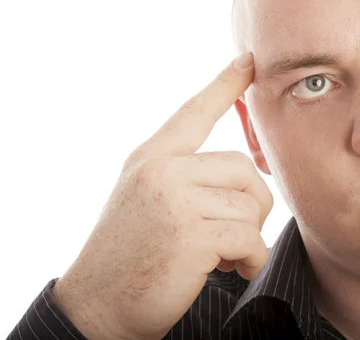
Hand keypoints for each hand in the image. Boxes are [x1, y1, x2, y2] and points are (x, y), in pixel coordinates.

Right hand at [52, 53, 272, 339]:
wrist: (99, 306)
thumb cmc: (131, 254)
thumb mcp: (148, 199)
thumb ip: (184, 176)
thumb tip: (242, 173)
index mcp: (152, 157)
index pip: (194, 111)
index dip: (224, 84)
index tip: (249, 60)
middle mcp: (162, 170)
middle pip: (243, 168)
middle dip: (253, 204)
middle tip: (239, 234)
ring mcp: (175, 200)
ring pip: (250, 205)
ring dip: (249, 238)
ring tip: (228, 257)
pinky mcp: (192, 235)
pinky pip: (249, 237)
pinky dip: (252, 258)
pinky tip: (235, 269)